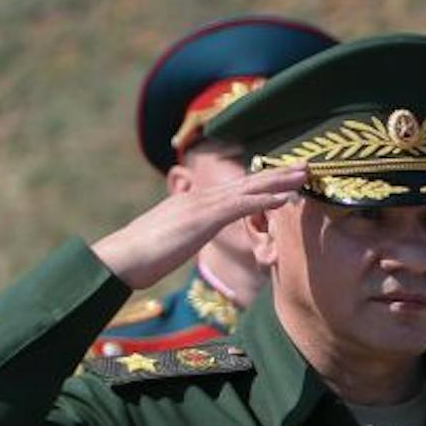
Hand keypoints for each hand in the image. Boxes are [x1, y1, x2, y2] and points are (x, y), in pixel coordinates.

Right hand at [89, 164, 308, 291]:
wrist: (118, 258)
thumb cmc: (141, 257)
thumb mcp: (172, 241)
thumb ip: (186, 233)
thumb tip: (190, 235)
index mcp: (195, 203)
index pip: (235, 190)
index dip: (262, 183)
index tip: (285, 177)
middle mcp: (200, 198)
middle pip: (247, 183)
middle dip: (278, 174)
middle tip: (306, 166)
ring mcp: (202, 206)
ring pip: (248, 189)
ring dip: (278, 182)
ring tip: (304, 175)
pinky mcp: (202, 219)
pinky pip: (239, 207)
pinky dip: (263, 201)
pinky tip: (284, 199)